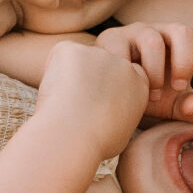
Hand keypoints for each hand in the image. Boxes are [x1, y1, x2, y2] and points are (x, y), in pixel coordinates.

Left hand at [37, 39, 155, 157]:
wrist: (73, 137)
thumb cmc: (93, 144)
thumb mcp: (122, 133)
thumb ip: (121, 113)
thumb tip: (111, 114)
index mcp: (139, 84)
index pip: (124, 75)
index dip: (107, 88)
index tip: (95, 104)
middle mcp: (123, 64)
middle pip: (101, 65)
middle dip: (88, 80)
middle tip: (76, 106)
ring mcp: (98, 53)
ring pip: (79, 60)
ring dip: (70, 77)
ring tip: (66, 103)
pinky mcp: (72, 49)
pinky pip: (60, 55)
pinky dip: (53, 72)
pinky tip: (56, 92)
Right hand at [96, 21, 192, 122]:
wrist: (113, 95)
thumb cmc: (148, 95)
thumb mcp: (173, 106)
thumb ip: (192, 109)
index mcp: (183, 43)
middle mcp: (161, 32)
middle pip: (183, 32)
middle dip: (184, 63)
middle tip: (177, 88)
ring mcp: (135, 33)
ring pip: (152, 40)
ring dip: (156, 71)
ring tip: (152, 95)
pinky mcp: (111, 39)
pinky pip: (121, 48)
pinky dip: (128, 72)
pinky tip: (128, 88)